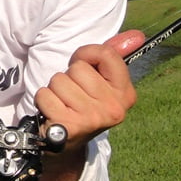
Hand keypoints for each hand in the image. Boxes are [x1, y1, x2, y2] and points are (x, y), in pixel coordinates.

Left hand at [33, 29, 145, 180]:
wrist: (67, 145)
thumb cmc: (83, 104)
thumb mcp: (102, 81)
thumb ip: (114, 55)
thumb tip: (137, 35)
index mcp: (125, 94)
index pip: (106, 54)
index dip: (87, 55)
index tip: (83, 67)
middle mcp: (114, 108)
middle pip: (78, 68)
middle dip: (68, 77)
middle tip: (72, 94)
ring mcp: (92, 119)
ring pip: (59, 80)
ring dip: (54, 90)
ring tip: (62, 103)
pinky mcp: (68, 127)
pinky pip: (45, 95)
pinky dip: (43, 101)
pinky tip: (52, 112)